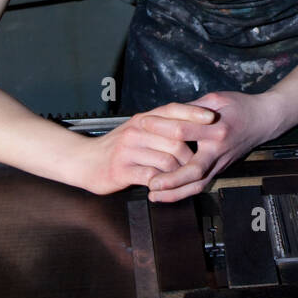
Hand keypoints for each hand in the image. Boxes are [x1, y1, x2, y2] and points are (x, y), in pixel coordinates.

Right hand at [79, 102, 224, 195]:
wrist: (84, 161)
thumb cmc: (117, 147)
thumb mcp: (137, 130)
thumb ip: (160, 126)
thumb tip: (191, 124)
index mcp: (143, 119)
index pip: (172, 110)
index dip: (194, 113)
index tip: (212, 117)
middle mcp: (136, 130)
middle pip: (176, 139)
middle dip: (190, 156)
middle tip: (195, 165)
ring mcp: (128, 150)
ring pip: (167, 160)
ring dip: (178, 173)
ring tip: (180, 178)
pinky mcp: (122, 170)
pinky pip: (151, 176)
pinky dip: (162, 184)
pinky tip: (164, 186)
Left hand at [147, 91, 283, 202]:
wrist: (264, 120)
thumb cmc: (240, 106)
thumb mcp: (215, 99)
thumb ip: (191, 108)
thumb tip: (165, 113)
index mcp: (217, 128)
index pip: (184, 130)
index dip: (160, 127)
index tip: (142, 124)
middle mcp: (219, 149)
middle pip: (193, 170)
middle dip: (170, 179)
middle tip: (149, 182)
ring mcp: (220, 162)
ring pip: (198, 185)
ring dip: (175, 193)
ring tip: (153, 195)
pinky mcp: (220, 169)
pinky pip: (201, 185)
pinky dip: (183, 192)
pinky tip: (167, 194)